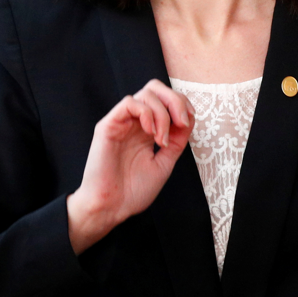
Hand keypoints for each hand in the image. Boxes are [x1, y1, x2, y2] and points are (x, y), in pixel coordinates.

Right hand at [67, 79, 193, 253]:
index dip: (181, 104)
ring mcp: (121, 122)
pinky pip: (129, 103)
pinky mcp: (108, 125)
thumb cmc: (132, 191)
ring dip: (163, 114)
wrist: (111, 208)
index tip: (188, 123)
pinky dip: (146, 113)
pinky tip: (150, 133)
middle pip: (155, 88)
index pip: (165, 100)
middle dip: (175, 100)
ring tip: (162, 139)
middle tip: (181, 122)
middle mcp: (134, 122)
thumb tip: (189, 118)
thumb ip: (177, 141)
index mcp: (146, 130)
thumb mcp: (164, 163)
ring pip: (146, 94)